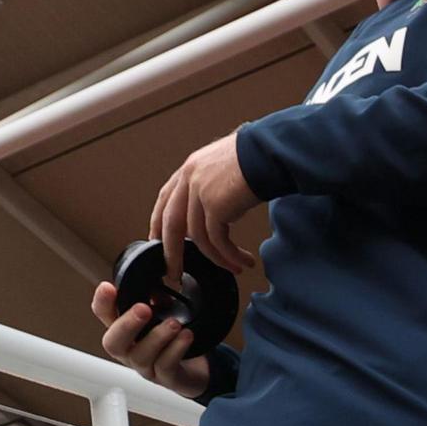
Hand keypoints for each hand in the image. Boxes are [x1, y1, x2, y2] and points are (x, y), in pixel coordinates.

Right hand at [88, 286, 210, 398]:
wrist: (194, 372)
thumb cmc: (172, 341)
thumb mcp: (163, 315)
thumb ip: (156, 299)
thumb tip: (155, 282)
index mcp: (125, 331)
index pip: (104, 316)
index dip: (102, 303)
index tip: (107, 287)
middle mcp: (130, 351)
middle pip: (113, 343)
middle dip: (126, 325)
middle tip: (142, 309)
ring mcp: (146, 367)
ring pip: (141, 356)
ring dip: (158, 337)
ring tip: (174, 323)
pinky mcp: (166, 379)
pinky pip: (166, 366)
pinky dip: (176, 349)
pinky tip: (186, 336)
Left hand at [151, 131, 260, 276]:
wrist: (269, 152)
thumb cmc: (256, 158)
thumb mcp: (224, 169)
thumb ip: (211, 187)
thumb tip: (214, 214)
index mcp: (189, 169)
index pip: (164, 201)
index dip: (158, 225)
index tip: (159, 243)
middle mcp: (190, 179)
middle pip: (171, 225)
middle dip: (172, 254)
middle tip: (174, 273)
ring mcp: (200, 192)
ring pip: (198, 237)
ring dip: (215, 258)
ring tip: (232, 268)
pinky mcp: (216, 205)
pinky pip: (218, 240)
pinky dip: (229, 255)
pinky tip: (241, 260)